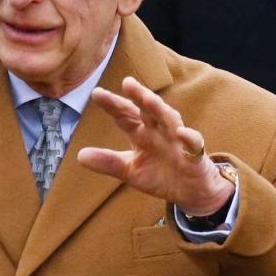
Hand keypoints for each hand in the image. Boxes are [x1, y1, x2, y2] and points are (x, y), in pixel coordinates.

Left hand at [76, 76, 233, 216]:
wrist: (191, 192)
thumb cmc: (160, 176)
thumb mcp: (130, 171)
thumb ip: (108, 163)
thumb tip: (79, 156)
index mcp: (141, 134)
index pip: (125, 115)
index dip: (113, 105)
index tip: (96, 93)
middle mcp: (158, 132)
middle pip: (148, 110)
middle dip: (139, 96)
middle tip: (127, 82)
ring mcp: (177, 141)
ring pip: (169, 120)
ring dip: (160, 109)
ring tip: (148, 98)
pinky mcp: (195, 156)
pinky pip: (193, 144)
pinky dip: (188, 137)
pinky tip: (180, 132)